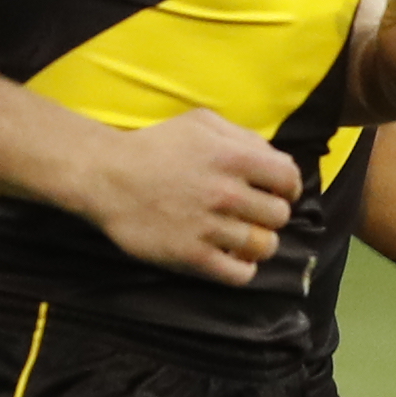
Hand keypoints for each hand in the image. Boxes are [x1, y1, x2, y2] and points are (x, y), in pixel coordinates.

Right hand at [83, 110, 299, 284]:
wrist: (107, 176)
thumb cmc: (155, 146)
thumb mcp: (200, 122)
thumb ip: (243, 136)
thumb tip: (277, 159)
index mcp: (232, 157)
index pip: (289, 178)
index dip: (289, 187)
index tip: (278, 193)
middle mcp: (226, 193)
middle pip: (279, 215)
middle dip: (271, 214)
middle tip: (254, 214)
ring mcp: (210, 228)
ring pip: (263, 246)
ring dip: (257, 242)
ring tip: (242, 237)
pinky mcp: (192, 257)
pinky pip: (240, 274)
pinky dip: (243, 268)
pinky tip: (232, 257)